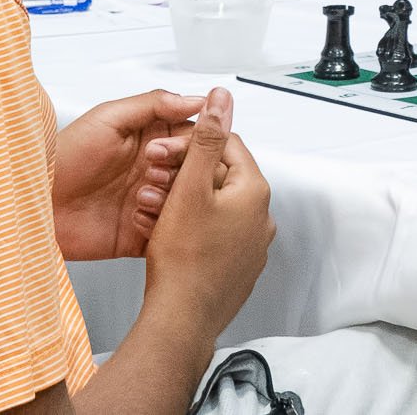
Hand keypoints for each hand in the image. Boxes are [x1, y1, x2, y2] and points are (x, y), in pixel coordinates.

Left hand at [53, 90, 201, 260]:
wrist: (35, 203)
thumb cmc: (63, 158)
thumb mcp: (107, 118)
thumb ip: (153, 104)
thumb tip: (196, 99)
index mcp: (149, 138)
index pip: (192, 137)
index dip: (188, 142)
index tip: (167, 147)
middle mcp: (153, 169)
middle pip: (195, 171)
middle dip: (180, 172)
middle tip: (152, 172)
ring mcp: (149, 202)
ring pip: (187, 202)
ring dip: (169, 199)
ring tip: (141, 195)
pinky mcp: (142, 233)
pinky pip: (169, 233)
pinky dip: (158, 225)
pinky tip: (134, 216)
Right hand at [140, 87, 272, 338]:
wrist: (181, 318)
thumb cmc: (183, 259)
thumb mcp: (190, 187)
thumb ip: (206, 138)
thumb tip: (222, 99)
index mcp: (254, 192)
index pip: (227, 145)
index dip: (190, 144)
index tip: (164, 152)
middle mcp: (262, 218)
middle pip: (222, 176)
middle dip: (186, 173)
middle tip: (154, 180)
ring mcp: (253, 246)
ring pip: (218, 207)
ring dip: (186, 201)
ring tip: (155, 209)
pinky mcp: (239, 267)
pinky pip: (218, 235)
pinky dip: (195, 227)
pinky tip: (170, 235)